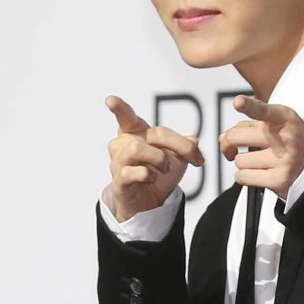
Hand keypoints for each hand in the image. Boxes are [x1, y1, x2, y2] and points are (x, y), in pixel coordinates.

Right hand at [105, 95, 203, 221]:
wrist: (150, 203)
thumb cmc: (159, 173)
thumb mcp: (178, 157)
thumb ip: (186, 146)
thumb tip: (193, 140)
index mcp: (135, 132)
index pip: (127, 116)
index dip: (119, 108)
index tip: (109, 100)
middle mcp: (123, 144)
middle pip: (154, 133)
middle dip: (180, 146)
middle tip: (194, 158)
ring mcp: (118, 162)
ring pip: (137, 149)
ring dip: (160, 159)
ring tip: (165, 169)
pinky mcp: (119, 180)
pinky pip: (134, 172)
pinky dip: (149, 175)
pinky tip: (152, 179)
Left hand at [219, 95, 303, 199]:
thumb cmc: (293, 140)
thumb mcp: (281, 121)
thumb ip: (253, 122)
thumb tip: (224, 137)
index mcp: (284, 118)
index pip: (263, 110)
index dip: (249, 105)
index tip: (239, 102)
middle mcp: (285, 138)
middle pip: (237, 137)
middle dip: (228, 143)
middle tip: (231, 147)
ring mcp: (283, 160)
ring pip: (240, 160)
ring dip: (242, 162)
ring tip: (256, 161)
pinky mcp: (279, 180)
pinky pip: (244, 177)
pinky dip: (244, 176)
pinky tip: (257, 172)